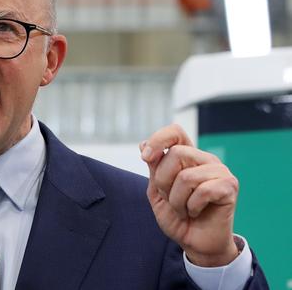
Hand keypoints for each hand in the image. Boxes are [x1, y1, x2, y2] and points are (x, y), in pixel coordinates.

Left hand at [140, 124, 239, 266]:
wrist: (194, 243)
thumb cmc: (177, 217)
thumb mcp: (157, 192)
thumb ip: (154, 169)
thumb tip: (143, 144)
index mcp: (187, 156)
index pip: (176, 132)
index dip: (158, 139)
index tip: (146, 157)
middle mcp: (205, 159)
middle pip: (176, 153)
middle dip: (164, 181)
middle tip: (171, 199)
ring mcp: (220, 171)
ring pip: (187, 176)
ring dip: (177, 200)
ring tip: (183, 209)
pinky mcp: (230, 186)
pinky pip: (203, 190)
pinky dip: (192, 206)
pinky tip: (196, 212)